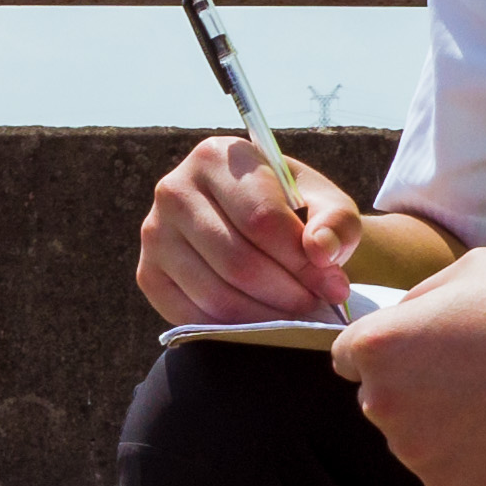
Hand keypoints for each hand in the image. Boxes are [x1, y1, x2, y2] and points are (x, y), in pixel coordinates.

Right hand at [137, 132, 359, 325]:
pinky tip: (262, 320)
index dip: (302, 261)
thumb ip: (336, 223)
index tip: (334, 285)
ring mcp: (155, 234)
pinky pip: (193, 316)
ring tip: (296, 314)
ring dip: (266, 316)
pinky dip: (234, 328)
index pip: (261, 219)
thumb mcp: (326, 205)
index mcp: (216, 157)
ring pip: (216, 294)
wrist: (257, 225)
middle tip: (317, 307)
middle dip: (287, 294)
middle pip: (237, 261)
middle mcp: (174, 189)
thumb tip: (321, 251)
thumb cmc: (294, 211)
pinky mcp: (148, 274)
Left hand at [323, 245, 485, 485]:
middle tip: (474, 374)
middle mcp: (384, 404)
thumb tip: (406, 315)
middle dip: (414, 387)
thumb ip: (423, 295)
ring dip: (443, 425)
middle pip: (381, 398)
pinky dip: (471, 458)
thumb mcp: (476, 269)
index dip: (385, 349)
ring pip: (415, 438)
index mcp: (379, 346)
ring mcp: (416, 453)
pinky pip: (447, 471)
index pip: (349, 355)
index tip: (420, 350)